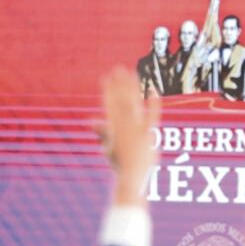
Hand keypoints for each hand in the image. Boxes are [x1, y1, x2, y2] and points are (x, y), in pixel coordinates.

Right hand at [100, 67, 159, 207]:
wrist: (130, 177)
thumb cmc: (120, 164)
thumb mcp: (109, 146)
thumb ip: (102, 132)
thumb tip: (90, 121)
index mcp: (112, 128)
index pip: (109, 105)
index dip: (107, 90)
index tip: (106, 77)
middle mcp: (122, 126)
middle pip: (119, 100)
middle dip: (118, 84)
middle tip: (118, 68)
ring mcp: (134, 129)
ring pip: (131, 103)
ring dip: (131, 88)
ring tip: (130, 72)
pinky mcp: (146, 134)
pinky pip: (151, 116)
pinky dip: (153, 103)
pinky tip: (154, 89)